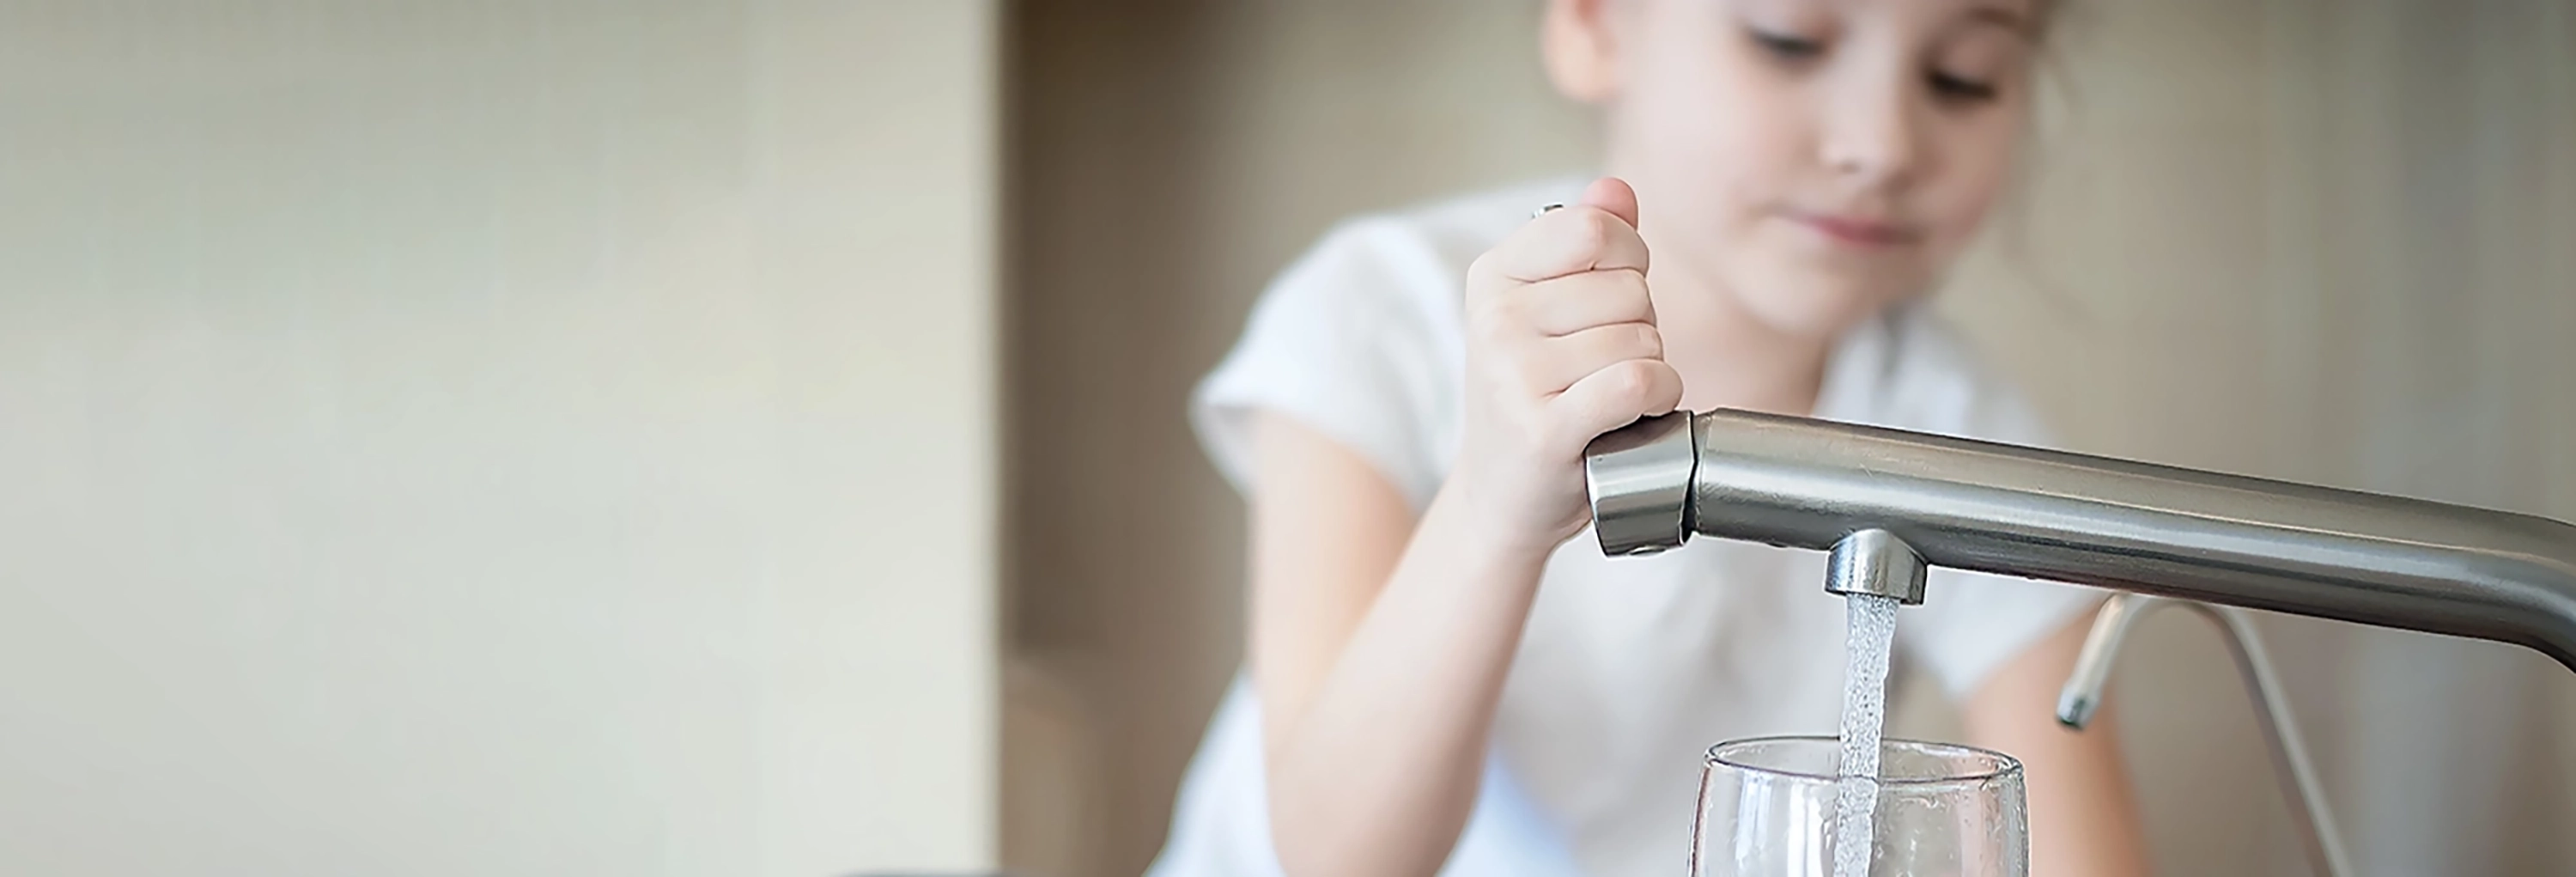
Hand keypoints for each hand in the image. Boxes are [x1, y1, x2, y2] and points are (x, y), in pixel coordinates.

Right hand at [1448, 177, 1683, 549]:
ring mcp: (1514, 374)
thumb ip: (1586, 242)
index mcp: (1493, 276)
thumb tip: (1614, 189)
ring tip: (1608, 397)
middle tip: (1600, 366)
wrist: (1502, 496)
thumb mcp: (1549, 309)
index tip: (1610, 301)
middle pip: (1628, 288)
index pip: (1596, 228)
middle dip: (1640, 326)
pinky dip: (1659, 399)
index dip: (1630, 262)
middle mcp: (1495, 319)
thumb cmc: (1537, 397)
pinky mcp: (1543, 429)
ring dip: (1650, 369)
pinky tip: (1635, 415)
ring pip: (1641, 339)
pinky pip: (1639, 382)